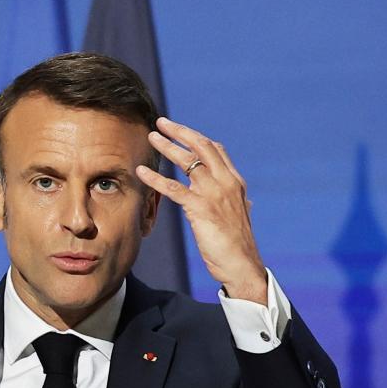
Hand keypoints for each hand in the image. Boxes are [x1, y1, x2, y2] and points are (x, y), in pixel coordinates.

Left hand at [136, 118, 267, 303]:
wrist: (242, 264)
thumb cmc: (237, 245)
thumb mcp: (239, 216)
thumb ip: (236, 202)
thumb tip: (244, 199)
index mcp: (235, 182)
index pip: (216, 150)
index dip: (197, 137)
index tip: (180, 130)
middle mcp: (226, 182)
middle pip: (202, 147)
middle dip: (180, 131)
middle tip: (161, 122)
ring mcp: (214, 194)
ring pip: (187, 162)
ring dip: (167, 147)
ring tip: (150, 137)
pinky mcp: (201, 209)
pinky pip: (173, 189)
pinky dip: (156, 178)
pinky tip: (141, 172)